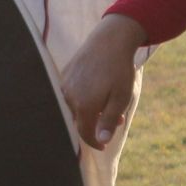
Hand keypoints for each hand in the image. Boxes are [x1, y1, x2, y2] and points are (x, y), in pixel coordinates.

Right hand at [62, 13, 146, 148]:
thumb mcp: (120, 98)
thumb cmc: (119, 70)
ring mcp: (65, 85)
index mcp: (84, 106)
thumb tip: (101, 141)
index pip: (85, 133)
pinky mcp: (65, 74)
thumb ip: (109, 121)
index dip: (95, 142)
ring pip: (76, 107)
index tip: (104, 146)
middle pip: (80, 121)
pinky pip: (72, 93)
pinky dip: (84, 97)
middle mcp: (70, 97)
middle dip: (96, 124)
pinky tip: (98, 89)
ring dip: (90, 110)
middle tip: (116, 119)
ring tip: (110, 102)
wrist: (110, 39)